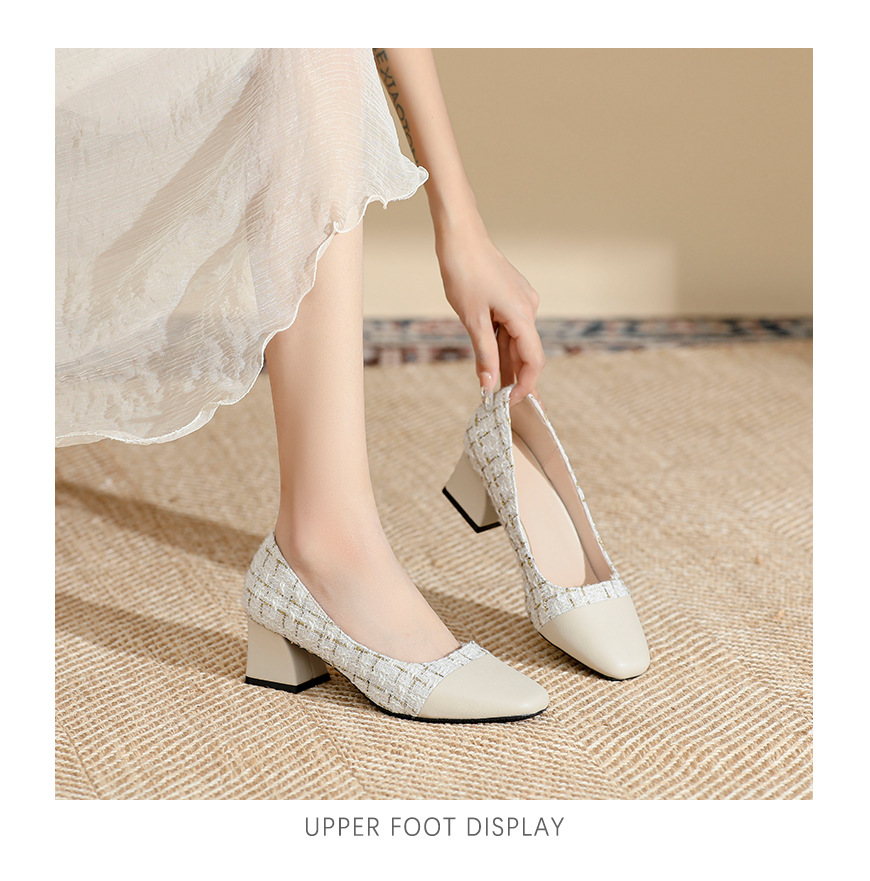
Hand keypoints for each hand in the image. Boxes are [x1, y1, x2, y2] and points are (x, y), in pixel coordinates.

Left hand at [436, 215, 544, 404]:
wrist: (461, 236)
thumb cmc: (464, 272)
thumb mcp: (472, 319)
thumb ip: (484, 355)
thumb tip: (489, 386)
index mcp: (523, 314)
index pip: (533, 360)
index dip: (525, 385)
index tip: (510, 403)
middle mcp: (529, 308)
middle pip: (527, 352)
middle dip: (516, 378)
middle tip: (505, 404)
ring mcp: (522, 301)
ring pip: (517, 341)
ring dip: (507, 363)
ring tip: (495, 389)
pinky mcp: (513, 297)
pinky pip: (511, 328)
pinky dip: (502, 346)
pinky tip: (493, 362)